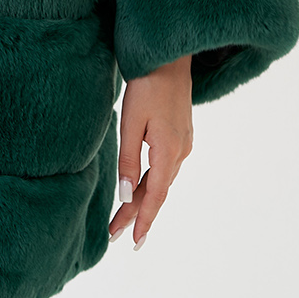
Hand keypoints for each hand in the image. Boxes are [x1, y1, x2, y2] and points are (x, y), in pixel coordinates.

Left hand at [108, 54, 193, 249]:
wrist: (168, 56)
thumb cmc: (146, 85)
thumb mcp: (131, 122)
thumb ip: (128, 160)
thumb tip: (125, 195)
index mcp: (169, 150)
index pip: (155, 195)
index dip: (144, 219)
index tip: (133, 241)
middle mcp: (181, 151)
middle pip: (157, 191)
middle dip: (136, 213)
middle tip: (114, 234)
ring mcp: (183, 143)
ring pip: (161, 180)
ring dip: (142, 198)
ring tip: (121, 217)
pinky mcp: (180, 135)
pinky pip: (165, 167)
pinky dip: (151, 181)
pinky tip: (140, 188)